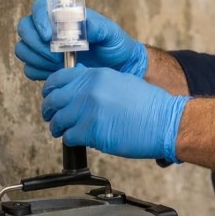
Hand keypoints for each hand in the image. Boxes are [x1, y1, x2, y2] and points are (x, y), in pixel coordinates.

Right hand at [15, 0, 147, 79]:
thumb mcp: (111, 34)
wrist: (118, 68)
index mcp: (63, 15)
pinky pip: (29, 69)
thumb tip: (80, 22)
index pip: (39, 8)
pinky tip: (57, 73)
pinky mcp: (43, 67)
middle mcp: (50, 29)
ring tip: (60, 64)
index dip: (39, 20)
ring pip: (23, 49)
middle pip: (24, 28)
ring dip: (37, 58)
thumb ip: (96, 27)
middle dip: (36, 43)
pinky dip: (40, 72)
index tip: (49, 36)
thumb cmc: (115, 46)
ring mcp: (44, 49)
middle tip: (55, 55)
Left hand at [41, 66, 188, 162]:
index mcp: (96, 75)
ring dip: (59, 128)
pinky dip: (71, 140)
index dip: (50, 90)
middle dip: (49, 111)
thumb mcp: (121, 81)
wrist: (165, 121)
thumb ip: (97, 83)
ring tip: (64, 131)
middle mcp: (89, 90)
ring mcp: (89, 110)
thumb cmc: (149, 105)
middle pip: (54, 100)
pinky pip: (69, 137)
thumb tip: (78, 91)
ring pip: (59, 120)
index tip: (50, 98)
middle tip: (52, 118)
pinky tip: (80, 139)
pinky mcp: (92, 131)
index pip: (58, 78)